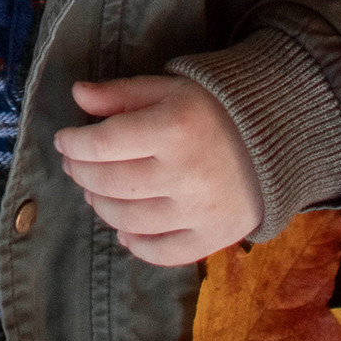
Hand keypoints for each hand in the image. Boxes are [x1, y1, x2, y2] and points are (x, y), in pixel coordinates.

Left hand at [54, 76, 261, 264]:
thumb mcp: (168, 87)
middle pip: (112, 184)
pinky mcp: (213, 237)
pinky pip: (163, 253)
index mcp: (172, 128)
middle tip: (74, 165)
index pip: (103, 144)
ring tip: (94, 192)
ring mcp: (198, 211)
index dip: (74, 144)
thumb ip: (121, 93)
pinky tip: (124, 231)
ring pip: (129, 220)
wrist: (275, 138)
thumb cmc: (213, 107)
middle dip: (81, 174)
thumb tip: (77, 95)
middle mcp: (184, 173)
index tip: (64, 140)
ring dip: (101, 206)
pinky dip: (136, 245)